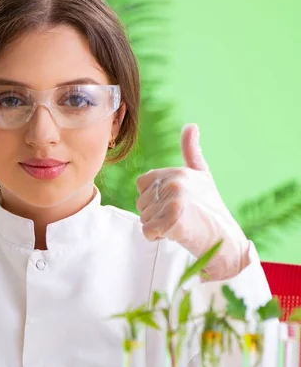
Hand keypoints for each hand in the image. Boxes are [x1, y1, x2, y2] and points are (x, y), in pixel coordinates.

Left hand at [135, 124, 249, 280]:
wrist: (225, 240)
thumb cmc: (209, 209)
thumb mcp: (202, 176)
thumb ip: (192, 152)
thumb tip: (190, 125)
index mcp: (177, 171)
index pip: (142, 184)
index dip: (153, 198)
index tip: (174, 203)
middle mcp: (175, 182)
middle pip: (141, 202)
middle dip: (154, 214)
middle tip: (179, 217)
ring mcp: (174, 200)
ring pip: (143, 218)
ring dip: (157, 227)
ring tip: (180, 224)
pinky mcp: (172, 220)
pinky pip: (147, 232)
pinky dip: (157, 238)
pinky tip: (176, 234)